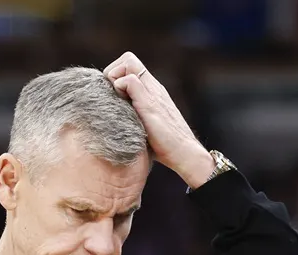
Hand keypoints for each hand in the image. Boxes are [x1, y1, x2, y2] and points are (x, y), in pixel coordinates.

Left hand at [104, 52, 214, 188]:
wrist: (185, 153)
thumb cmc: (166, 146)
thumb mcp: (146, 125)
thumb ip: (135, 116)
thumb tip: (115, 121)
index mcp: (152, 90)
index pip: (130, 65)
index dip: (117, 75)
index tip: (113, 96)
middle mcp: (153, 87)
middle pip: (128, 58)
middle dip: (113, 72)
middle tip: (112, 96)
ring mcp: (152, 92)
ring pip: (128, 63)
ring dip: (115, 79)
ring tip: (117, 102)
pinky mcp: (150, 103)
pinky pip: (130, 81)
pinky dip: (120, 89)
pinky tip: (122, 109)